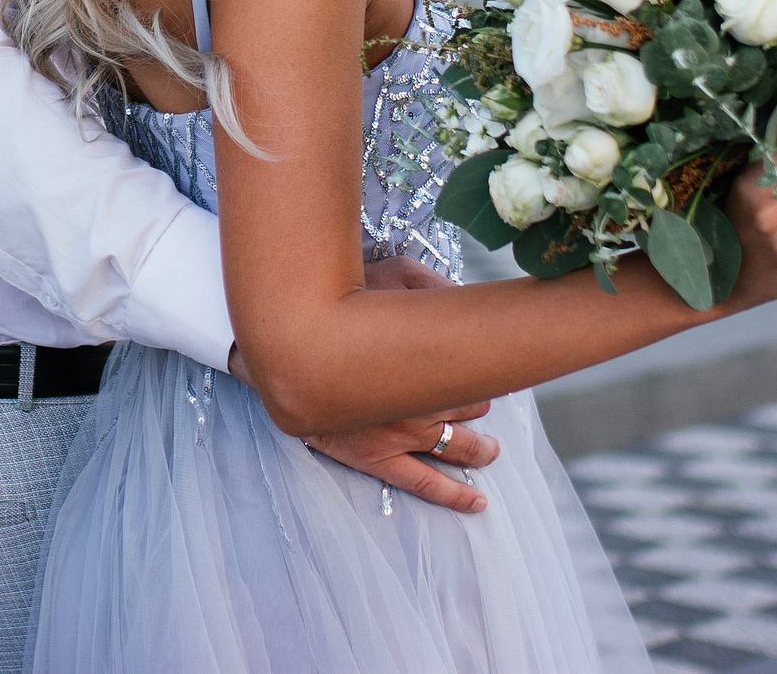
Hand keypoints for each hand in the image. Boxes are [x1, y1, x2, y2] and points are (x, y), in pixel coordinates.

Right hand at [299, 257, 498, 511]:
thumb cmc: (338, 303)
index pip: (476, 372)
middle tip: (482, 399)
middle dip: (481, 404)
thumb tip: (464, 297)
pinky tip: (477, 503)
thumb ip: (432, 284)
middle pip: (470, 408)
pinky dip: (454, 497)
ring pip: (457, 449)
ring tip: (490, 449)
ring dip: (479, 449)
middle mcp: (419, 402)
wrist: (286, 343)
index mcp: (427, 360)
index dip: (487, 369)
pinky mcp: (375, 459)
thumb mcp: (390, 272)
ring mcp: (399, 435)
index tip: (488, 364)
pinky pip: (423, 484)